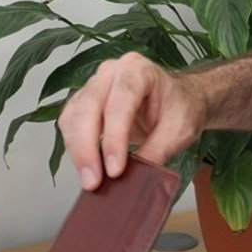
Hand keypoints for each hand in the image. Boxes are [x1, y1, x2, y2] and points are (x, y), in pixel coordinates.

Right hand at [57, 52, 205, 189]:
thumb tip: (134, 178)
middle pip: (89, 107)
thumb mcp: (180, 130)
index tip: (115, 169)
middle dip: (87, 148)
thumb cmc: (181, 108)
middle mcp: (111, 72)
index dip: (114, 137)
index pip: (120, 101)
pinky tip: (86, 167)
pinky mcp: (84, 102)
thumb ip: (157, 150)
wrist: (179, 101)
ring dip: (77, 151)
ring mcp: (94, 85)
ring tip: (90, 180)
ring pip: (74, 116)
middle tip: (94, 181)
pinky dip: (74, 148)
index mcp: (138, 70)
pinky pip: (70, 124)